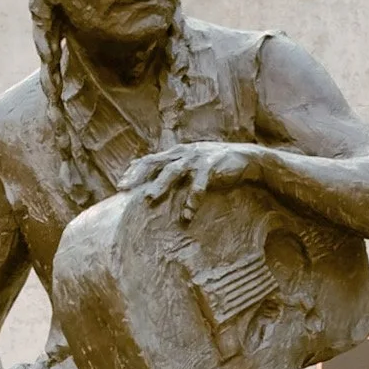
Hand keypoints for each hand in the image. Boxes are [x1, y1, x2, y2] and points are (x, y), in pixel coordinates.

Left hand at [120, 142, 259, 223]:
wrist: (248, 159)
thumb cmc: (217, 166)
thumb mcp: (193, 166)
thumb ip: (176, 171)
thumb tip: (156, 184)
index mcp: (177, 153)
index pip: (150, 159)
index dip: (134, 170)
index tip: (120, 185)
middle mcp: (184, 153)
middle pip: (155, 162)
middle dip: (139, 175)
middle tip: (124, 189)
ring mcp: (197, 159)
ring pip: (174, 171)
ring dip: (161, 184)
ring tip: (150, 198)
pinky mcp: (212, 167)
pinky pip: (199, 185)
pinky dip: (192, 200)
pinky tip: (187, 216)